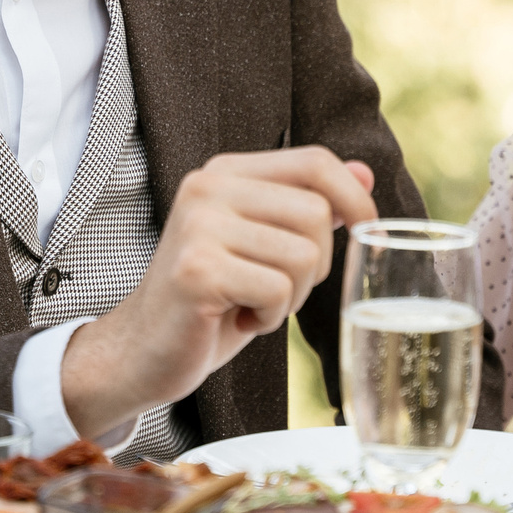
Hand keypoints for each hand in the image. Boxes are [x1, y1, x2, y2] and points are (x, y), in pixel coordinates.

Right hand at [59, 146, 375, 438]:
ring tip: (249, 303)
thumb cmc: (212, 299)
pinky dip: (268, 318)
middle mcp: (208, 187)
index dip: (354, 197)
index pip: (314, 162)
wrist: (144, 350)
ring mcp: (199, 226)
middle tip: (273, 288)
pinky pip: (277, 291)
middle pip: (317, 213)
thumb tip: (365, 174)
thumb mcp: (263, 244)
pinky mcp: (197, 271)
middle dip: (315, 265)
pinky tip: (236, 319)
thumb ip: (306, 205)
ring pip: (304, 255)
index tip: (368, 230)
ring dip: (290, 297)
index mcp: (225, 173)